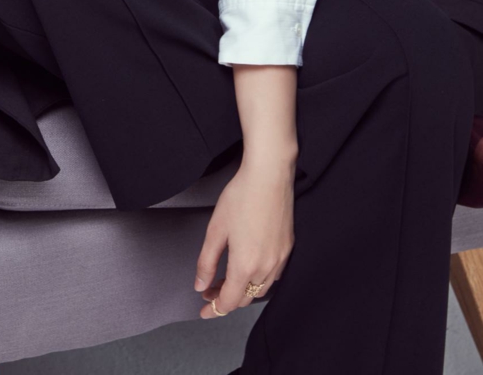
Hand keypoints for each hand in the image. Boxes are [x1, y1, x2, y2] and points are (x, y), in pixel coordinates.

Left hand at [194, 156, 294, 317]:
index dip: (214, 309)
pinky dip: (258, 279)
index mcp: (245, 265)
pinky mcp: (288, 248)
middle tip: (209, 290)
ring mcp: (280, 259)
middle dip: (226, 298)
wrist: (269, 175)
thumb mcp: (215, 229)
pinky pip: (273, 275)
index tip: (204, 311)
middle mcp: (266, 268)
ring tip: (226, 279)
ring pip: (260, 289)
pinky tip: (248, 267)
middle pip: (245, 298)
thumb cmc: (241, 197)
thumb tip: (200, 285)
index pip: (229, 301)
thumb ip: (206, 261)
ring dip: (243, 290)